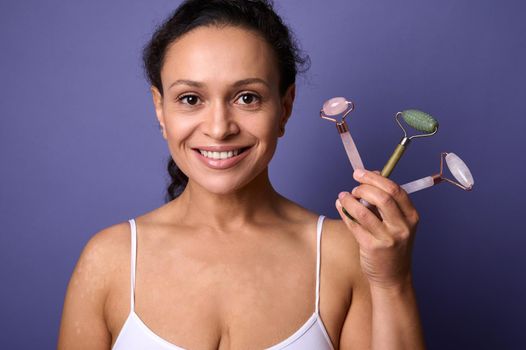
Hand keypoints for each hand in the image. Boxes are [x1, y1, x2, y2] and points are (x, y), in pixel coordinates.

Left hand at [335, 168, 419, 289]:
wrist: (393, 277)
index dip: (375, 178)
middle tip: (353, 187)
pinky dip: (345, 212)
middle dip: (364, 187)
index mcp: (411, 216)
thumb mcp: (396, 223)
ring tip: (343, 197)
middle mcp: (402, 227)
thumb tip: (372, 174)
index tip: (360, 173)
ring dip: (350, 200)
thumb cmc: (392, 245)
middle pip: (382, 197)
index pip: (395, 190)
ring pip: (364, 211)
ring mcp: (388, 238)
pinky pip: (354, 225)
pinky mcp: (372, 247)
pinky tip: (340, 206)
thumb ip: (385, 201)